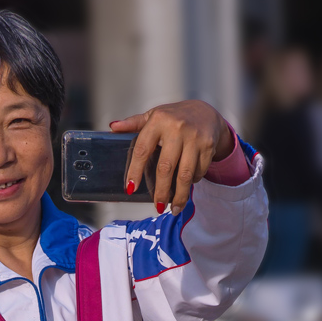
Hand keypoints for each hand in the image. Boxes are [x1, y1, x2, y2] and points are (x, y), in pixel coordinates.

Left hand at [111, 100, 233, 215]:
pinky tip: (187, 187)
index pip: (142, 150)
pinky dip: (193, 182)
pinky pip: (199, 171)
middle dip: (161, 191)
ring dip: (180, 195)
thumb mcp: (154, 116)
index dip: (135, 171)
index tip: (130, 189)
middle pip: (166, 168)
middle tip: (158, 207)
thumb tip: (113, 127)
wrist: (206, 111)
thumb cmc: (174, 118)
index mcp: (158, 120)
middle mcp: (177, 128)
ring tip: (175, 209)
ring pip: (185, 174)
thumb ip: (134, 124)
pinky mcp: (208, 145)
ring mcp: (194, 137)